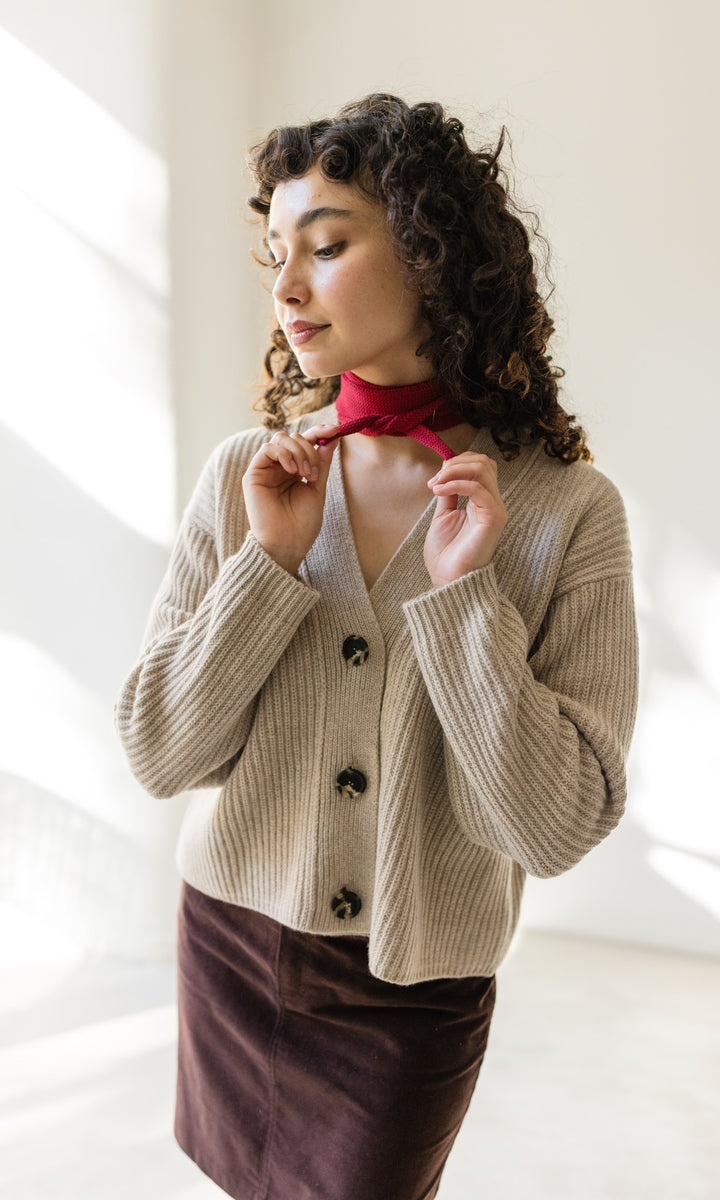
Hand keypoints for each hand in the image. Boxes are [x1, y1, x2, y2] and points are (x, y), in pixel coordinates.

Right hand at [242, 423, 341, 574]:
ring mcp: (266, 469)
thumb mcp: (317, 488)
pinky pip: (267, 449)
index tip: (336, 429)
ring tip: (304, 474)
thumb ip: (321, 463)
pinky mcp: (254, 474)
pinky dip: (283, 454)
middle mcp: (280, 467)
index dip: (319, 432)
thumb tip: (332, 438)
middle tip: (313, 473)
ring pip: (281, 439)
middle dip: (309, 449)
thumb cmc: (302, 524)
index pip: (305, 443)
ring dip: (298, 452)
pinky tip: (292, 470)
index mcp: (295, 470)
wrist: (287, 544)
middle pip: (294, 438)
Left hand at [424, 453, 507, 586]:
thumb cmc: (446, 554)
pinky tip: (439, 490)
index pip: (480, 466)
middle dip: (456, 462)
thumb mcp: (443, 515)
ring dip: (454, 470)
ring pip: (483, 468)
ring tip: (435, 484)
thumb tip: (445, 472)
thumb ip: (448, 493)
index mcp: (482, 501)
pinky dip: (455, 483)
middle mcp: (492, 502)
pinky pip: (478, 488)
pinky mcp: (494, 517)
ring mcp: (495, 509)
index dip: (458, 462)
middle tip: (435, 479)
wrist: (448, 579)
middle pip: (484, 462)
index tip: (435, 477)